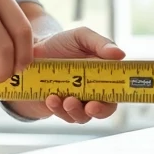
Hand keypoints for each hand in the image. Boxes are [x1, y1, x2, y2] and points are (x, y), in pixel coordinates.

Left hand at [4, 26, 124, 122]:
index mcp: (103, 76)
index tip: (106, 99)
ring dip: (76, 111)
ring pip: (82, 116)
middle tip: (90, 107)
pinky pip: (61, 114)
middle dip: (98, 111)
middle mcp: (92, 92)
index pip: (116, 92)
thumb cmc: (62, 43)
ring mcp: (75, 101)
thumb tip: (120, 54)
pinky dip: (57, 108)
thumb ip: (100, 43)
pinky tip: (51, 99)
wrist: (33, 48)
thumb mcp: (81, 37)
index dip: (115, 99)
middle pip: (103, 110)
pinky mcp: (58, 107)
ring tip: (66, 100)